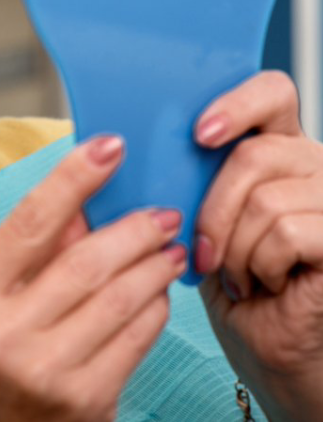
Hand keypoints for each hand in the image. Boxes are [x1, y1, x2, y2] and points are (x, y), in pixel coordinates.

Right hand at [0, 136, 185, 421]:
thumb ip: (25, 257)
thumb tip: (82, 204)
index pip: (28, 223)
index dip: (72, 178)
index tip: (108, 146)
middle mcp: (2, 334)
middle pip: (85, 261)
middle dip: (133, 228)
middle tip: (161, 212)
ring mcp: (46, 371)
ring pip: (119, 298)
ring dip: (153, 266)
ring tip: (168, 248)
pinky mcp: (86, 401)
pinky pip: (135, 339)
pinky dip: (154, 308)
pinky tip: (158, 293)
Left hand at [194, 71, 322, 420]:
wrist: (270, 350)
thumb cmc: (232, 284)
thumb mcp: (201, 217)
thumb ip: (190, 172)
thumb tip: (138, 142)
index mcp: (278, 147)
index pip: (272, 92)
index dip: (237, 103)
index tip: (199, 134)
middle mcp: (314, 164)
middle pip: (256, 153)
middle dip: (214, 209)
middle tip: (204, 250)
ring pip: (267, 199)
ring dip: (236, 249)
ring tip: (240, 274)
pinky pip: (288, 232)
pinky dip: (262, 265)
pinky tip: (266, 284)